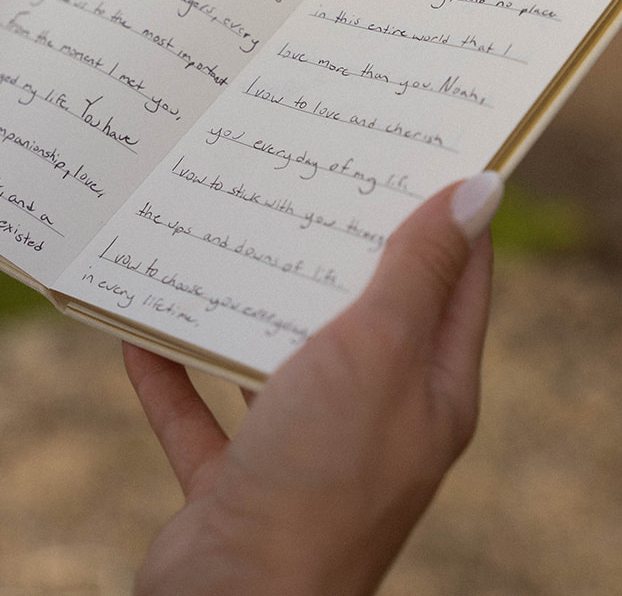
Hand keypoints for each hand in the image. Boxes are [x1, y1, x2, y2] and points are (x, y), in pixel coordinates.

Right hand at [125, 173, 499, 595]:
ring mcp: (302, 454)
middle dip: (335, 238)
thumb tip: (482, 190)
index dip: (446, 210)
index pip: (456, 280)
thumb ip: (419, 272)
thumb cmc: (321, 480)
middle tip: (309, 157)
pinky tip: (138, 319)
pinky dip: (172, 368)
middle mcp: (374, 419)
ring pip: (276, 353)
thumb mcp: (378, 353)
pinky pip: (200, 410)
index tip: (421, 138)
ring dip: (247, 297)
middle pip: (362, 310)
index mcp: (429, 390)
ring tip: (222, 220)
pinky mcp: (234, 483)